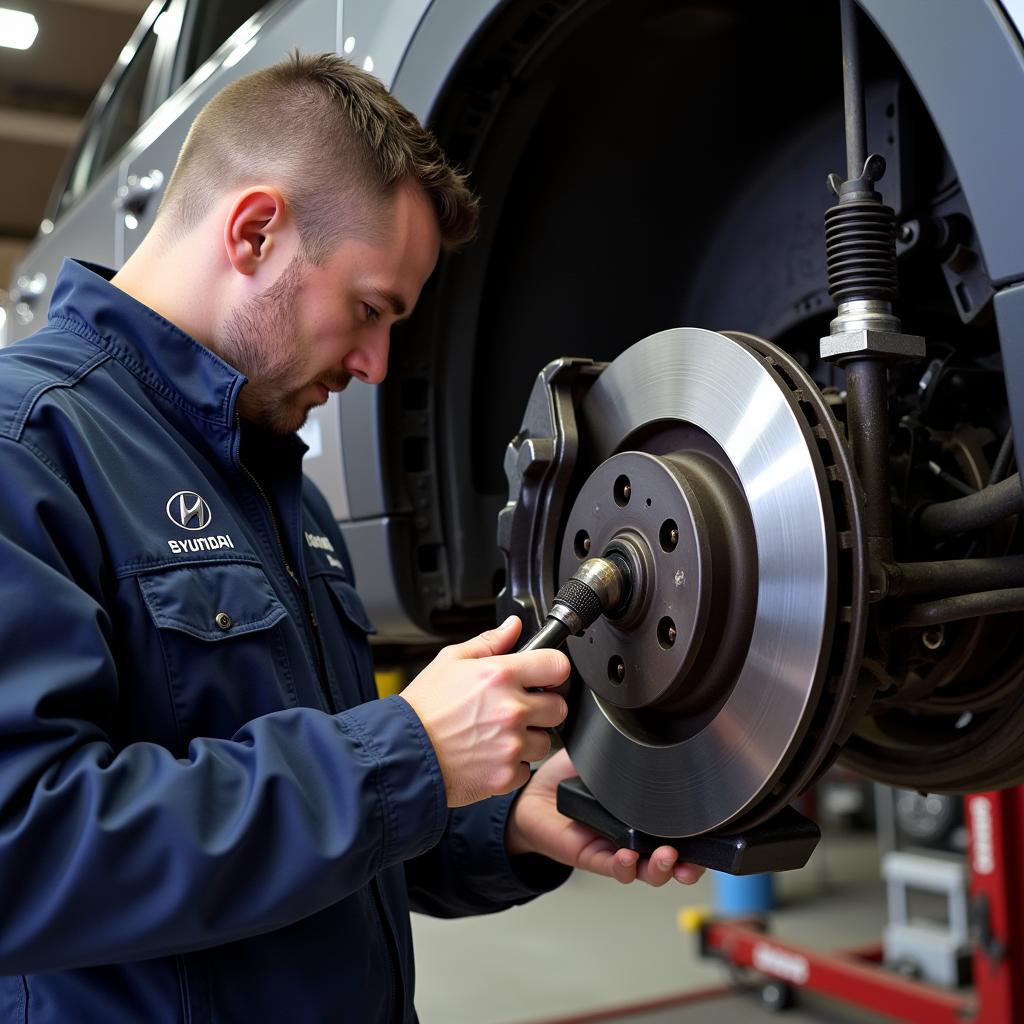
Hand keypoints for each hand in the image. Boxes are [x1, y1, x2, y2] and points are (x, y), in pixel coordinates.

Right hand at [400, 616, 568, 806]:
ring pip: (545, 741)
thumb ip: (489, 642)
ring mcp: (511, 745)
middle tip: (517, 709)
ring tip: (496, 734)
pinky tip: (489, 755)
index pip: (557, 666)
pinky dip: (511, 765)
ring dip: (528, 739)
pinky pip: (526, 769)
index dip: (553, 670)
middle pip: (559, 707)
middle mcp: (511, 710)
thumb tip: (514, 626)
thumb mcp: (450, 661)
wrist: (401, 754)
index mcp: (500, 675)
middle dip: (543, 707)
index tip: (545, 677)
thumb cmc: (423, 708)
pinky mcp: (506, 776)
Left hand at [506, 749, 705, 885]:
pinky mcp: (592, 857)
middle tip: (694, 860)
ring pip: (648, 872)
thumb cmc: (570, 777)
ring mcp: (616, 849)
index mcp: (644, 814)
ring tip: (666, 856)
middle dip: (690, 866)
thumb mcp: (605, 756)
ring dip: (661, 869)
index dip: (701, 840)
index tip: (715, 839)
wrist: (534, 795)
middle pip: (674, 861)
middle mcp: (635, 837)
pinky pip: (613, 869)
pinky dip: (624, 867)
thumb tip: (648, 721)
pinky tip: (626, 856)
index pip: (681, 831)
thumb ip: (626, 747)